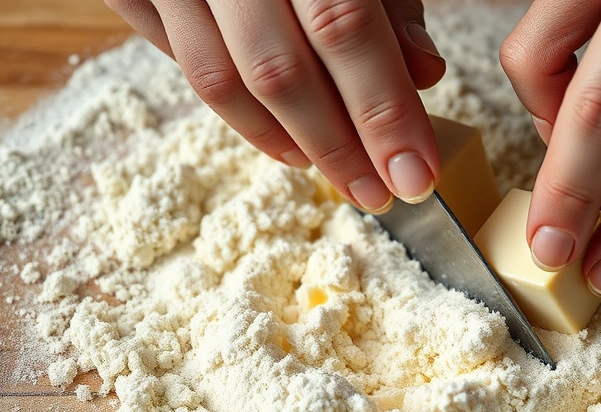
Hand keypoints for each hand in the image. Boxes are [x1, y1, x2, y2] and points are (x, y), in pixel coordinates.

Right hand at [106, 0, 446, 212]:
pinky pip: (177, 60)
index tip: (416, 174)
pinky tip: (277, 136)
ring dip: (283, 141)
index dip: (383, 112)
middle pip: (280, 71)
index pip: (344, 29)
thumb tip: (423, 75)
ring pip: (220, 80)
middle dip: (339, 147)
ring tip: (333, 172)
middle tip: (380, 193)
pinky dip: (232, 109)